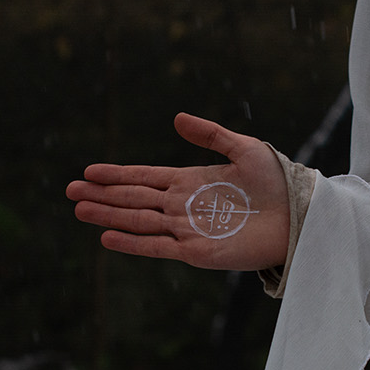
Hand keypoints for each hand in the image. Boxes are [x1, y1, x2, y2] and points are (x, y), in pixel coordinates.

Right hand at [66, 113, 293, 270]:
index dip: (117, 175)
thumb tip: (176, 118)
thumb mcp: (244, 148)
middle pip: (133, 199)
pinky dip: (132, 243)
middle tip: (69, 191)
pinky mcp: (197, 251)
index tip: (88, 172)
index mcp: (191, 181)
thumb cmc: (278, 182)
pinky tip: (107, 237)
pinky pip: (157, 247)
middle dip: (102, 195)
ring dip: (108, 216)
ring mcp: (187, 229)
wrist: (300, 215)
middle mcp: (183, 206)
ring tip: (79, 210)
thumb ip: (210, 134)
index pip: (144, 178)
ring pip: (138, 221)